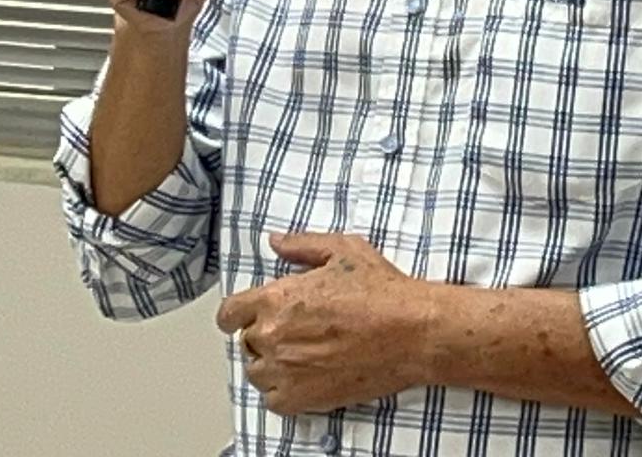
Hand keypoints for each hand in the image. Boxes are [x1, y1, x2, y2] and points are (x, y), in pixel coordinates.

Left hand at [218, 233, 438, 415]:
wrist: (412, 332)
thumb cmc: (383, 291)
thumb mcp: (343, 251)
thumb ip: (301, 246)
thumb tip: (275, 242)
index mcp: (276, 299)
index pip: (229, 314)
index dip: (237, 315)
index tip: (247, 317)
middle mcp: (273, 336)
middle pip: (246, 342)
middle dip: (264, 335)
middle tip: (294, 331)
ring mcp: (286, 371)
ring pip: (257, 373)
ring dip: (272, 364)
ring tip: (300, 355)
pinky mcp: (303, 398)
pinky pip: (273, 400)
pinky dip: (283, 391)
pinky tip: (304, 377)